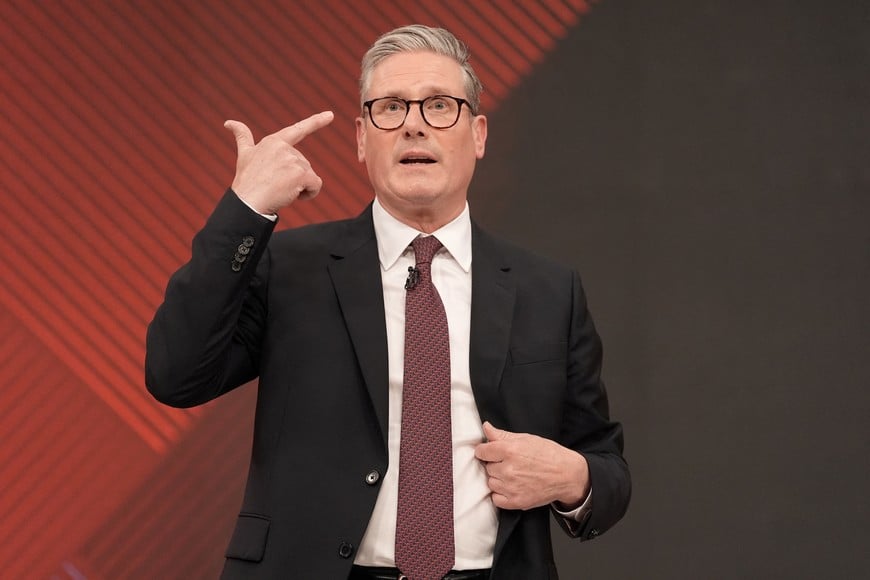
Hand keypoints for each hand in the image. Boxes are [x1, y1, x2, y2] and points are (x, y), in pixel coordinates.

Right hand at [224, 111, 333, 213]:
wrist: (248, 201)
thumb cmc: (246, 181)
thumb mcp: (244, 155)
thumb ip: (242, 137)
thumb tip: (228, 122)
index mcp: (274, 142)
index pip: (298, 130)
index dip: (316, 121)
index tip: (330, 114)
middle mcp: (285, 148)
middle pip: (304, 165)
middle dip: (295, 178)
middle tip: (276, 185)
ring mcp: (293, 160)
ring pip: (310, 176)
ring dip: (300, 187)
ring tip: (280, 190)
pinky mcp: (301, 174)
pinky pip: (316, 185)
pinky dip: (309, 194)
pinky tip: (294, 196)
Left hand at [474, 421, 589, 510]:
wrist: (567, 475)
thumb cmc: (549, 454)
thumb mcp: (526, 439)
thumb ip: (502, 435)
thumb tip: (486, 427)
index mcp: (509, 450)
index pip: (481, 451)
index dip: (485, 451)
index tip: (489, 452)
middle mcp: (508, 469)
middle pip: (487, 467)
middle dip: (495, 464)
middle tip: (509, 463)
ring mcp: (511, 487)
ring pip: (491, 483)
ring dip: (498, 479)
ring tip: (513, 475)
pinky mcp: (516, 502)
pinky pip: (496, 499)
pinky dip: (501, 494)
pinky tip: (512, 487)